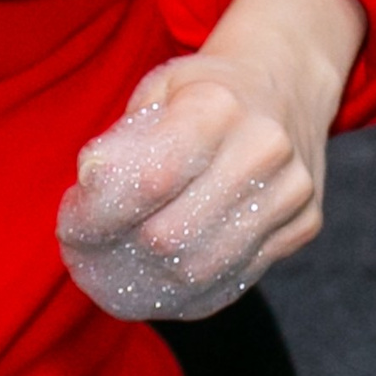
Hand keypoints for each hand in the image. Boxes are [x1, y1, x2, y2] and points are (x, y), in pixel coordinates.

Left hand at [58, 0, 363, 318]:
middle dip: (119, 253)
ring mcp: (292, 191)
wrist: (285, 83)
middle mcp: (263, 149)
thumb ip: (123, 142)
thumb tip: (90, 190)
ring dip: (151, 281)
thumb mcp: (156, 92)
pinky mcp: (305, 224)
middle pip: (173, 235)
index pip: (149, 180)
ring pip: (205, 268)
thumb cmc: (203, 90)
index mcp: (218, 107)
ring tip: (119, 274)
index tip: (71, 229)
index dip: (101, 214)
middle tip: (89, 255)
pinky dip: (192, 292)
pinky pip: (238, 278)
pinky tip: (161, 284)